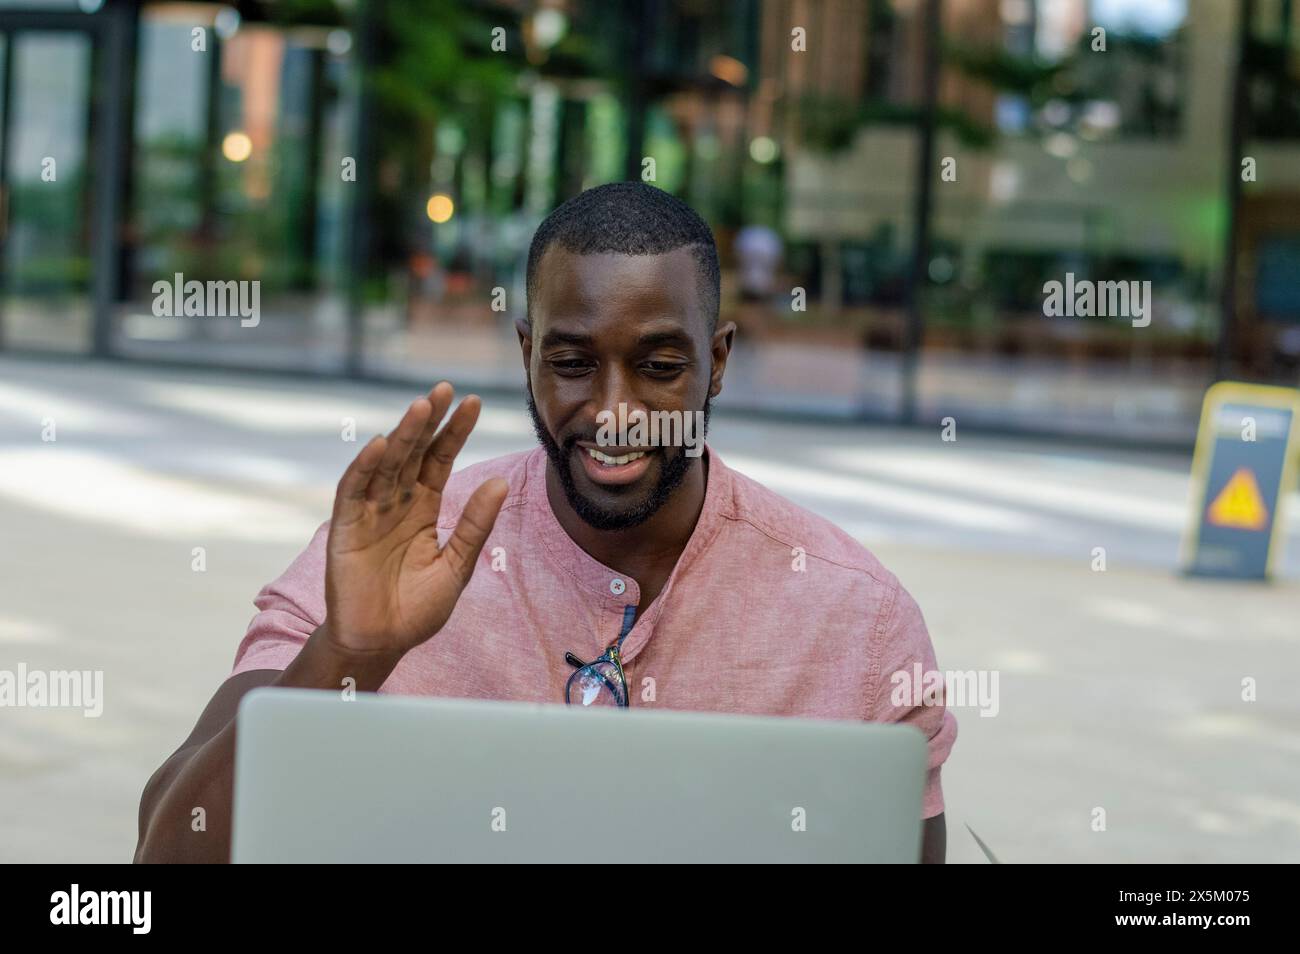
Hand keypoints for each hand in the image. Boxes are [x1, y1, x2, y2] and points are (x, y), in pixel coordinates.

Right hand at [323, 383, 506, 656]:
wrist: (381, 643)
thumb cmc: (417, 608)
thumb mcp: (457, 565)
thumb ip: (475, 524)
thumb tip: (500, 482)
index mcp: (424, 509)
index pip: (440, 460)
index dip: (455, 432)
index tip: (473, 403)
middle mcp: (396, 503)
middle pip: (414, 453)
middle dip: (429, 422)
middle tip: (445, 389)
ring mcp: (369, 513)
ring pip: (387, 465)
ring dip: (403, 435)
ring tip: (422, 406)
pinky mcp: (345, 529)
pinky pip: (354, 491)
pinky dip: (365, 468)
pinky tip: (381, 445)